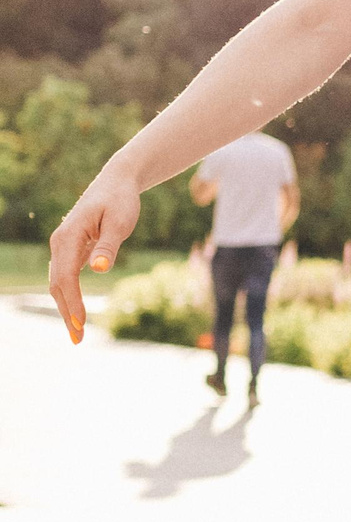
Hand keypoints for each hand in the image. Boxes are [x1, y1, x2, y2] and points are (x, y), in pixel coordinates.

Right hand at [48, 164, 141, 343]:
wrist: (117, 181)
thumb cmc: (121, 199)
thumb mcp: (120, 221)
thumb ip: (109, 245)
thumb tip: (98, 269)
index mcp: (67, 237)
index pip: (66, 277)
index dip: (73, 302)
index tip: (82, 323)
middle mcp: (59, 243)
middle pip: (58, 285)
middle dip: (67, 313)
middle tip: (78, 339)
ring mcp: (63, 247)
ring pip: (60, 283)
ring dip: (67, 308)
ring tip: (78, 332)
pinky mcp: (71, 250)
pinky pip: (67, 277)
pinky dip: (71, 296)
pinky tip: (77, 311)